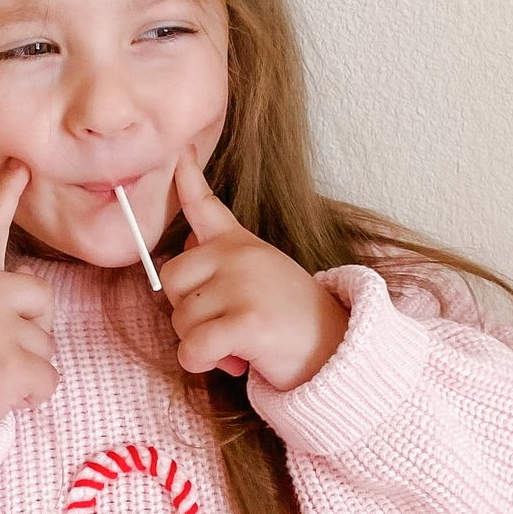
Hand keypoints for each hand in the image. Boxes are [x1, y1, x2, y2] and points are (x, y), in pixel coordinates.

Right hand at [0, 161, 58, 423]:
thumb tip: (19, 284)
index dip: (4, 197)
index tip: (21, 167)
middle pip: (42, 297)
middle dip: (33, 327)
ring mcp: (2, 327)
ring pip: (47, 345)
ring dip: (27, 369)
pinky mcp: (17, 364)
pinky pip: (50, 380)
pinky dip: (32, 397)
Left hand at [158, 149, 350, 391]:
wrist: (340, 349)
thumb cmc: (292, 318)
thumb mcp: (261, 274)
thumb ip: (221, 259)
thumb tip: (186, 242)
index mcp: (241, 244)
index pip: (205, 204)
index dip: (186, 177)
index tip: (179, 151)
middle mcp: (239, 257)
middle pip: (172, 279)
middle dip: (186, 312)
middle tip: (221, 327)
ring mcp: (243, 286)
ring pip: (181, 320)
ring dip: (198, 343)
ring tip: (237, 346)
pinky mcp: (247, 322)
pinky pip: (192, 348)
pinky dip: (200, 362)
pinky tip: (231, 363)